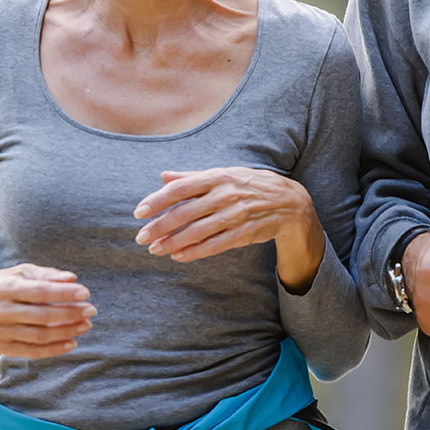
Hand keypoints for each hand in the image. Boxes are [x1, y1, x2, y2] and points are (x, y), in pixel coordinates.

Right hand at [0, 263, 95, 359]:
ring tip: (85, 325)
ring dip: (66, 332)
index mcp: (4, 288)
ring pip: (38, 336)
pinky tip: (71, 342)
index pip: (39, 292)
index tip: (85, 293)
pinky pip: (32, 352)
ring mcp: (0, 332)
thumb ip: (46, 275)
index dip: (63, 294)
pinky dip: (54, 349)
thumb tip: (72, 279)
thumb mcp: (18, 273)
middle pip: (41, 316)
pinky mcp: (3, 347)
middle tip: (90, 310)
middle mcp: (0, 311)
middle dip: (70, 314)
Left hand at [133, 168, 324, 292]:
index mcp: (217, 176)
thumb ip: (192, 177)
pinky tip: (178, 255)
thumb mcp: (223, 174)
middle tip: (141, 237)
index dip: (158, 200)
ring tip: (155, 249)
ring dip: (173, 241)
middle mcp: (225, 194)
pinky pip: (215, 245)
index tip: (139, 211)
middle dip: (160, 225)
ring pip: (198, 231)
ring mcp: (235, 214)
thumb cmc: (249, 185)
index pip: (181, 188)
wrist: (289, 202)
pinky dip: (195, 251)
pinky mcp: (244, 233)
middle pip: (185, 212)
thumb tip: (164, 176)